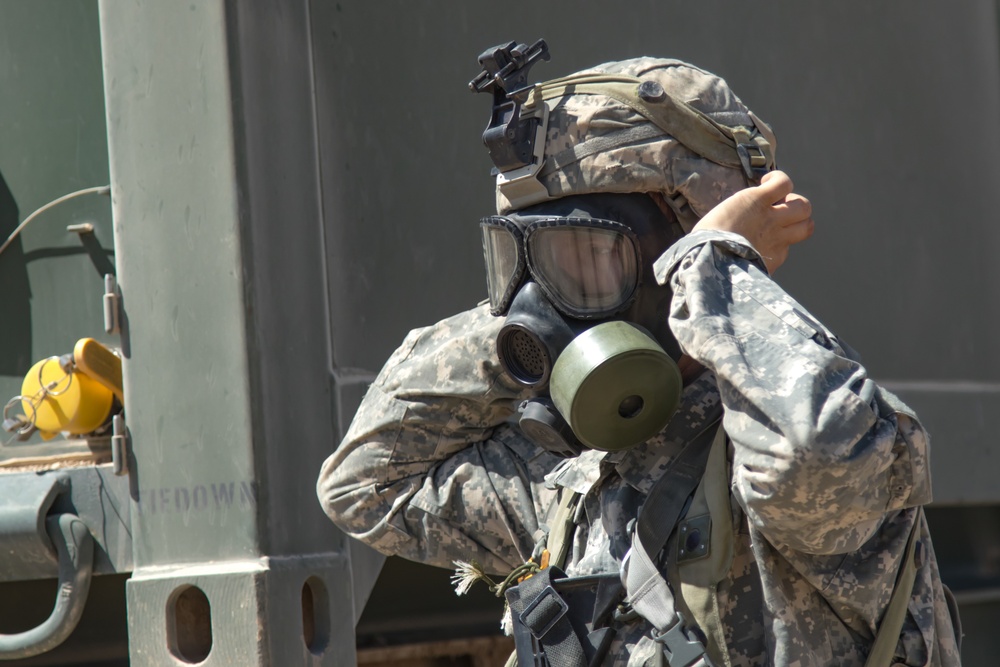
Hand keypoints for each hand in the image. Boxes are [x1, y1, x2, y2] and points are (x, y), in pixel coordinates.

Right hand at [690, 170, 813, 272]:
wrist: (709, 263)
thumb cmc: (707, 235)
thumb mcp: (725, 210)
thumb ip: (744, 206)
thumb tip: (752, 208)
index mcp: (755, 201)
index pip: (783, 182)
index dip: (778, 180)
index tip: (767, 184)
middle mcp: (772, 219)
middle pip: (804, 206)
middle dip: (794, 204)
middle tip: (780, 208)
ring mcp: (776, 241)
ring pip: (806, 228)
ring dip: (798, 224)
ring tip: (783, 227)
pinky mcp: (773, 260)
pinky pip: (785, 251)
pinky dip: (778, 248)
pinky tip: (764, 248)